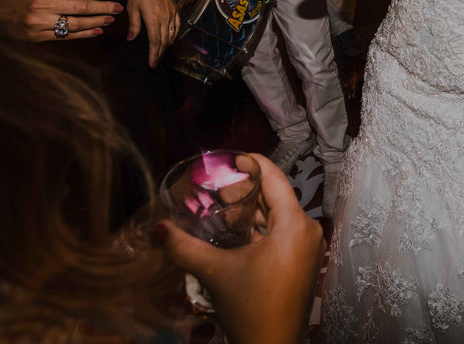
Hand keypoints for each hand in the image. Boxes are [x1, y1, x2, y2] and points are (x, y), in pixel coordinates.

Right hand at [0, 0, 122, 41]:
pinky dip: (84, 34)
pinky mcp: (37, 36)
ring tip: (111, 19)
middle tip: (119, 7)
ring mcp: (40, 23)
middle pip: (81, 6)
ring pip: (76, 23)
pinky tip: (97, 31)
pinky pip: (66, 36)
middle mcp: (43, 5)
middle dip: (103, 7)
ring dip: (97, 21)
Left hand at [126, 0, 178, 67]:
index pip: (154, 42)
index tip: (152, 64)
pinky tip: (171, 38)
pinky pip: (177, 25)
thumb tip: (131, 39)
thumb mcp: (132, 7)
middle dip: (159, 53)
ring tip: (161, 53)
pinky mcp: (174, 8)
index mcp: (153, 19)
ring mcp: (171, 13)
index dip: (153, 54)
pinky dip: (174, 34)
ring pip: (171, 34)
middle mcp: (165, 18)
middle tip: (155, 62)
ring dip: (166, 46)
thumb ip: (134, 24)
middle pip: (164, 41)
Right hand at [157, 154, 324, 343]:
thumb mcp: (215, 272)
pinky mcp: (302, 264)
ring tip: (221, 206)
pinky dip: (260, 228)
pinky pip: (282, 234)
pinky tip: (236, 232)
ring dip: (251, 210)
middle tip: (216, 187)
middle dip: (245, 189)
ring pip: (278, 216)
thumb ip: (184, 247)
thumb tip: (156, 229)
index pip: (274, 177)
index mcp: (295, 224)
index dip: (252, 162)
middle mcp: (307, 231)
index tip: (230, 155)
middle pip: (276, 196)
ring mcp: (307, 249)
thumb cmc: (251, 308)